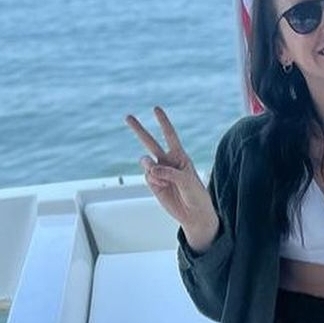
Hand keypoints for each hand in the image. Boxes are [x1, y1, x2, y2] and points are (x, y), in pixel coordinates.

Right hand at [126, 107, 219, 249]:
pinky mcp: (153, 184)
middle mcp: (167, 162)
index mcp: (180, 156)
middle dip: (139, 129)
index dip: (163, 122)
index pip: (170, 135)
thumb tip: (150, 169)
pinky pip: (147, 176)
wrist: (193, 214)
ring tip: (161, 178)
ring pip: (146, 162)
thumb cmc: (196, 195)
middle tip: (127, 116)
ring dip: (151, 167)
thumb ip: (169, 173)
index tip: (155, 109)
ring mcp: (159, 173)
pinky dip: (153, 181)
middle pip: (150, 142)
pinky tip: (162, 187)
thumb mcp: (187, 181)